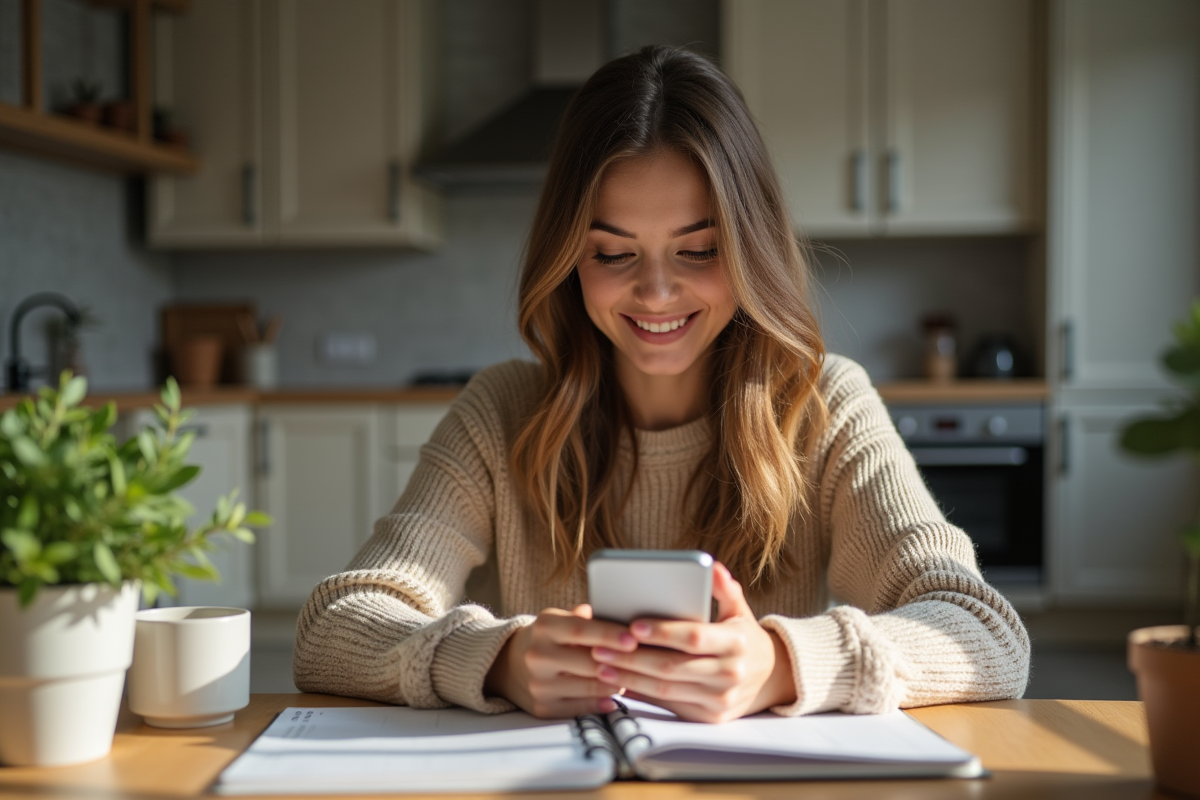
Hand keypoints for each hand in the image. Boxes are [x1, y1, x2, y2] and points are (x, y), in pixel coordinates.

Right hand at [485, 604, 634, 717]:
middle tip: (644, 661)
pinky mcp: (542, 708)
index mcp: (544, 627)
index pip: (580, 630)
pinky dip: (601, 703)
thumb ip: (585, 617)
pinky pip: (580, 708)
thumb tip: (612, 611)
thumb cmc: (548, 638)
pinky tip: (613, 696)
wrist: (508, 664)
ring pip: (588, 688)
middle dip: (620, 663)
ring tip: (631, 677)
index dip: (609, 634)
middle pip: (588, 662)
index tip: (633, 638)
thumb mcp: (559, 619)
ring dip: (614, 683)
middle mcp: (537, 656)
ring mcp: (538, 685)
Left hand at [588, 562, 796, 722]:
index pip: (694, 637)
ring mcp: (719, 699)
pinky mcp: (709, 717)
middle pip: (672, 667)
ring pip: (665, 690)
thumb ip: (723, 588)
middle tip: (601, 646)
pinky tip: (619, 683)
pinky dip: (641, 694)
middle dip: (632, 657)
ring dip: (629, 678)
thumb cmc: (744, 637)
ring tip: (601, 665)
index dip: (663, 632)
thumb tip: (711, 566)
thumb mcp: (739, 610)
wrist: (771, 678)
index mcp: (736, 642)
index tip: (633, 625)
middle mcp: (730, 673)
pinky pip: (669, 705)